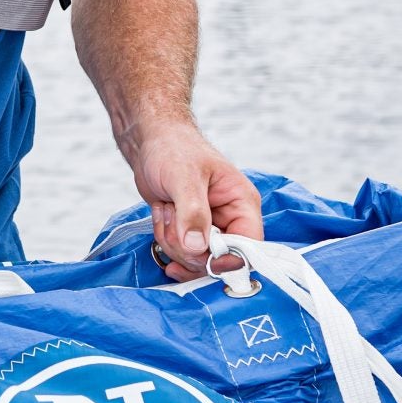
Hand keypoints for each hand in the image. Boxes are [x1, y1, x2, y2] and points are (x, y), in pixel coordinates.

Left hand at [124, 120, 262, 280]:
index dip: (228, 259)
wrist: (151, 143)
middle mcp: (230, 218)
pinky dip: (166, 242)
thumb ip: (192, 212)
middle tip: (171, 218)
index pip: (249, 245)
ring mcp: (210, 227)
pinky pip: (182, 254)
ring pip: (197, 259)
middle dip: (189, 247)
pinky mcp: (190, 232)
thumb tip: (197, 247)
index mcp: (242, 202)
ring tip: (165, 210)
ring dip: (173, 242)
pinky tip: (160, 219)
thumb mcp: (183, 177)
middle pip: (220, 259)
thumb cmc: (173, 149)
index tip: (201, 257)